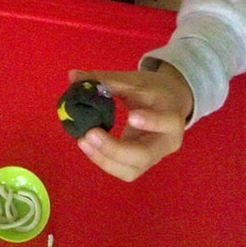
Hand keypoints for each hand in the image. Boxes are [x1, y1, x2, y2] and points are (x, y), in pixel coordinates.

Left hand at [68, 63, 192, 181]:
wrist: (170, 104)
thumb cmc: (154, 90)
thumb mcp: (136, 81)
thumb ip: (107, 80)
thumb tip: (73, 76)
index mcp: (172, 116)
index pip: (167, 121)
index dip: (151, 121)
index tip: (131, 116)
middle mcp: (166, 143)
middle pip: (144, 155)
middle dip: (115, 149)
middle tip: (90, 133)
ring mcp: (154, 158)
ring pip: (131, 170)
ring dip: (104, 159)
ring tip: (83, 140)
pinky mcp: (140, 164)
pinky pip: (122, 170)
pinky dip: (103, 160)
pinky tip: (88, 146)